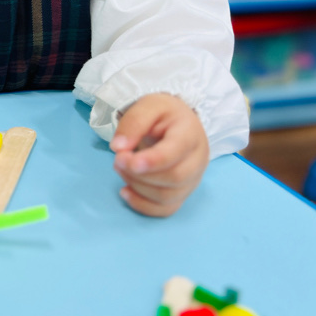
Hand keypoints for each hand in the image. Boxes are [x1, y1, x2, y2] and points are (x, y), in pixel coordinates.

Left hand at [110, 93, 208, 216]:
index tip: (122, 158)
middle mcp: (198, 160)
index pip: (175, 153)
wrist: (179, 122)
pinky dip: (143, 205)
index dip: (150, 161)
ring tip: (120, 168)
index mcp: (190, 134)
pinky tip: (126, 192)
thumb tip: (118, 148)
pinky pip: (167, 209)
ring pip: (168, 196)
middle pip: (174, 178)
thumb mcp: (148, 106)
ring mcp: (193, 179)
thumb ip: (133, 123)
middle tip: (117, 160)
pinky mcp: (183, 192)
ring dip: (137, 187)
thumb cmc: (164, 114)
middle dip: (139, 174)